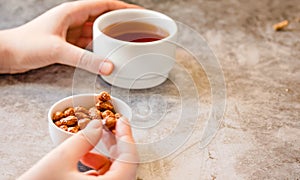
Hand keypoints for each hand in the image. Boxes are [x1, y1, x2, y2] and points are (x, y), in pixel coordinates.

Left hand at [0, 0, 139, 73]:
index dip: (123, 7)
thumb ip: (85, 59)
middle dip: (120, 22)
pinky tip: (107, 52)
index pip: (104, 4)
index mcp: (72, 11)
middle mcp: (73, 18)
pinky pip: (89, 42)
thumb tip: (109, 67)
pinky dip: (100, 46)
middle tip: (136, 30)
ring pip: (96, 30)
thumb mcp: (59, 50)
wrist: (7, 53)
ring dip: (110, 35)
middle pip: (103, 16)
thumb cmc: (26, 45)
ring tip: (126, 41)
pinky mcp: (67, 42)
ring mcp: (70, 31)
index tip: (139, 13)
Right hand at [18, 118, 137, 179]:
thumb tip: (97, 125)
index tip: (122, 121)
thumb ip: (83, 139)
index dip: (127, 136)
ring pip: (114, 173)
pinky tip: (83, 158)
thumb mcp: (61, 159)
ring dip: (104, 155)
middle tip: (108, 126)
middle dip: (115, 144)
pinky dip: (97, 167)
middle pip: (124, 165)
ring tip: (89, 143)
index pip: (130, 159)